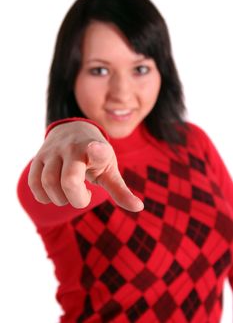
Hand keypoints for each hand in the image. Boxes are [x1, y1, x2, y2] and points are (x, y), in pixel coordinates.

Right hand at [28, 121, 143, 211]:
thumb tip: (139, 208)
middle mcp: (71, 147)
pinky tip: (55, 194)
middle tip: (84, 196)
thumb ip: (120, 190)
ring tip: (70, 195)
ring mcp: (52, 151)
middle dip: (77, 199)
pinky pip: (34, 183)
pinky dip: (43, 196)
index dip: (96, 151)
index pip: (95, 149)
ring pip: (48, 183)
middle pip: (68, 180)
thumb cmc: (96, 155)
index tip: (95, 148)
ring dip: (60, 199)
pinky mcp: (38, 158)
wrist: (74, 130)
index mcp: (94, 148)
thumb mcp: (110, 170)